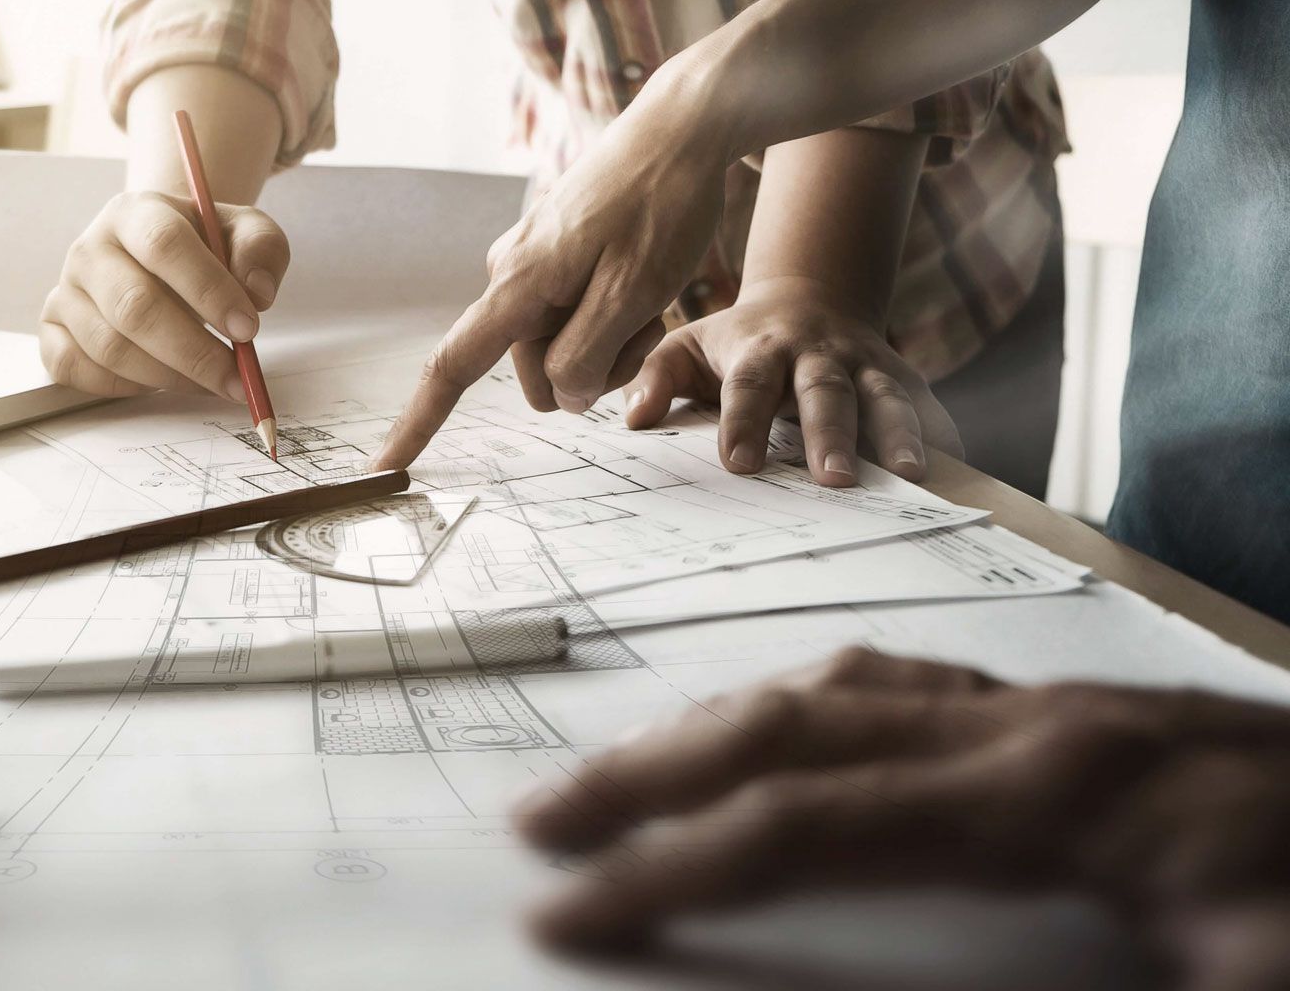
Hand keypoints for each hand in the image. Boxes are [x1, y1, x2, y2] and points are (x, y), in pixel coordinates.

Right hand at [39, 191, 288, 397]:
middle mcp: (90, 248)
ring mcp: (66, 290)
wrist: (157, 250)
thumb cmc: (202, 245)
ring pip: (110, 347)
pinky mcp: (51, 329)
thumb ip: (261, 249)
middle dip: (193, 351)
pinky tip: (161, 380)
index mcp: (135, 212)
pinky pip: (76, 369)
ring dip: (169, 376)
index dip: (208, 290)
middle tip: (236, 377)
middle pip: (135, 306)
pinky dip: (123, 386)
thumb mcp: (244, 231)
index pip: (164, 244)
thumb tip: (256, 293)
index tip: (248, 328)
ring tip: (212, 382)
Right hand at [374, 120, 726, 469]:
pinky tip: (645, 279)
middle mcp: (511, 275)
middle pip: (535, 372)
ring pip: (563, 350)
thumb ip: (588, 357)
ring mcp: (533, 266)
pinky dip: (615, 318)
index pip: (453, 366)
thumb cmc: (662, 204)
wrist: (682, 128)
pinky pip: (576, 318)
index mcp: (518, 284)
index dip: (419, 422)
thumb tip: (562, 397)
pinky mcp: (557, 258)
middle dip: (593, 367)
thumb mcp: (635, 293)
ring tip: (650, 293)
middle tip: (644, 320)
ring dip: (612, 342)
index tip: (387, 464)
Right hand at [513, 647, 1289, 985]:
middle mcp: (1042, 730)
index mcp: (1063, 802)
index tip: (568, 913)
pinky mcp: (1093, 723)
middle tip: (545, 821)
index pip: (814, 823)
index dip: (676, 868)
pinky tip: (797, 737)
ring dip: (720, 726)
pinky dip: (814, 705)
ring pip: (846, 679)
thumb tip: (872, 990)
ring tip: (632, 775)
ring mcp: (1067, 712)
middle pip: (797, 719)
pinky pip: (914, 683)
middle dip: (655, 772)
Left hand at [621, 277, 961, 485]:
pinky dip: (943, 438)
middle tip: (833, 479)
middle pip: (825, 392)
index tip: (738, 464)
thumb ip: (655, 378)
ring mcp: (866, 364)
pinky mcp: (903, 378)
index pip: (748, 386)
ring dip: (900, 434)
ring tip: (912, 476)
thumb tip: (633, 419)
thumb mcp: (685, 345)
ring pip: (885, 396)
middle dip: (830, 434)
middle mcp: (817, 354)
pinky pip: (928, 407)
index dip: (744, 421)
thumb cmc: (736, 342)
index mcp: (759, 348)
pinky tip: (955, 475)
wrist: (809, 299)